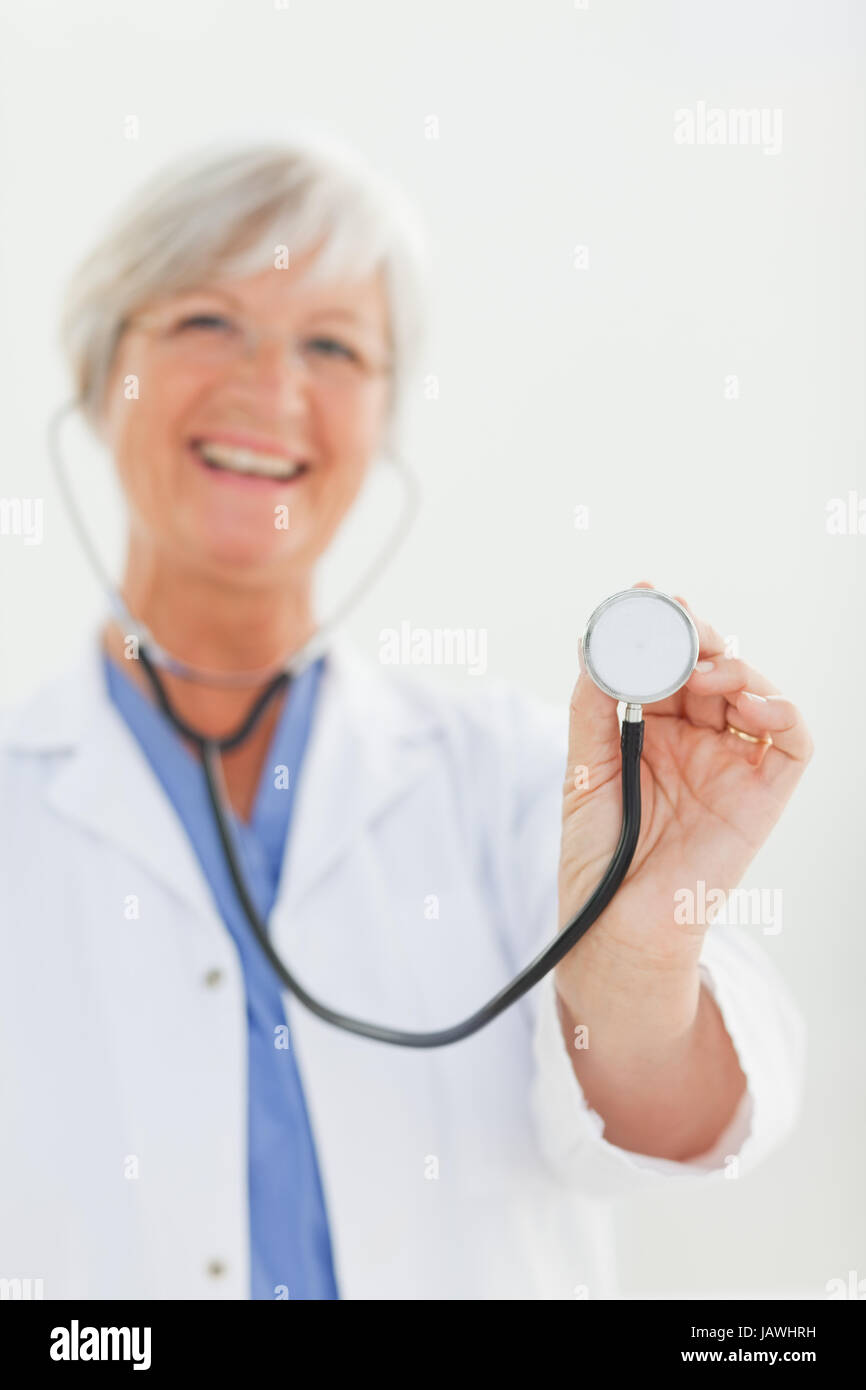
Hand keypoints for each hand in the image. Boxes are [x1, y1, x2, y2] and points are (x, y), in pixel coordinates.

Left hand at [557, 581, 813, 974]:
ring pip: (753, 691)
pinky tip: (750, 702)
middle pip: (711, 666)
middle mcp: (696, 740)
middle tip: (678, 618)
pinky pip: (792, 742)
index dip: (660, 627)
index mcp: (651, 729)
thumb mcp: (583, 769)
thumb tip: (595, 646)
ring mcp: (733, 764)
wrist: (616, 925)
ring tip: (702, 669)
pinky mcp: (765, 794)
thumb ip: (592, 708)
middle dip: (696, 635)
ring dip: (734, 667)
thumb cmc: (598, 855)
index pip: (665, 663)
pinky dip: (782, 711)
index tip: (644, 594)